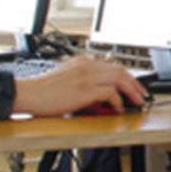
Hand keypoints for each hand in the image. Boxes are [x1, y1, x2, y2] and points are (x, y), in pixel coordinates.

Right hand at [12, 56, 148, 116]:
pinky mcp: (84, 90)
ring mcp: (86, 76)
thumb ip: (85, 84)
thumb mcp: (67, 81)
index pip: (111, 65)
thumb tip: (101, 98)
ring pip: (119, 78)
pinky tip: (118, 109)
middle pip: (120, 70)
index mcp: (82, 62)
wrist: (28, 93)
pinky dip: (117, 101)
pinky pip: (110, 93)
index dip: (127, 76)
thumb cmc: (42, 91)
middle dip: (135, 83)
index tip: (134, 85)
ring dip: (132, 91)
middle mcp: (86, 66)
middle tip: (142, 94)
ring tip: (137, 101)